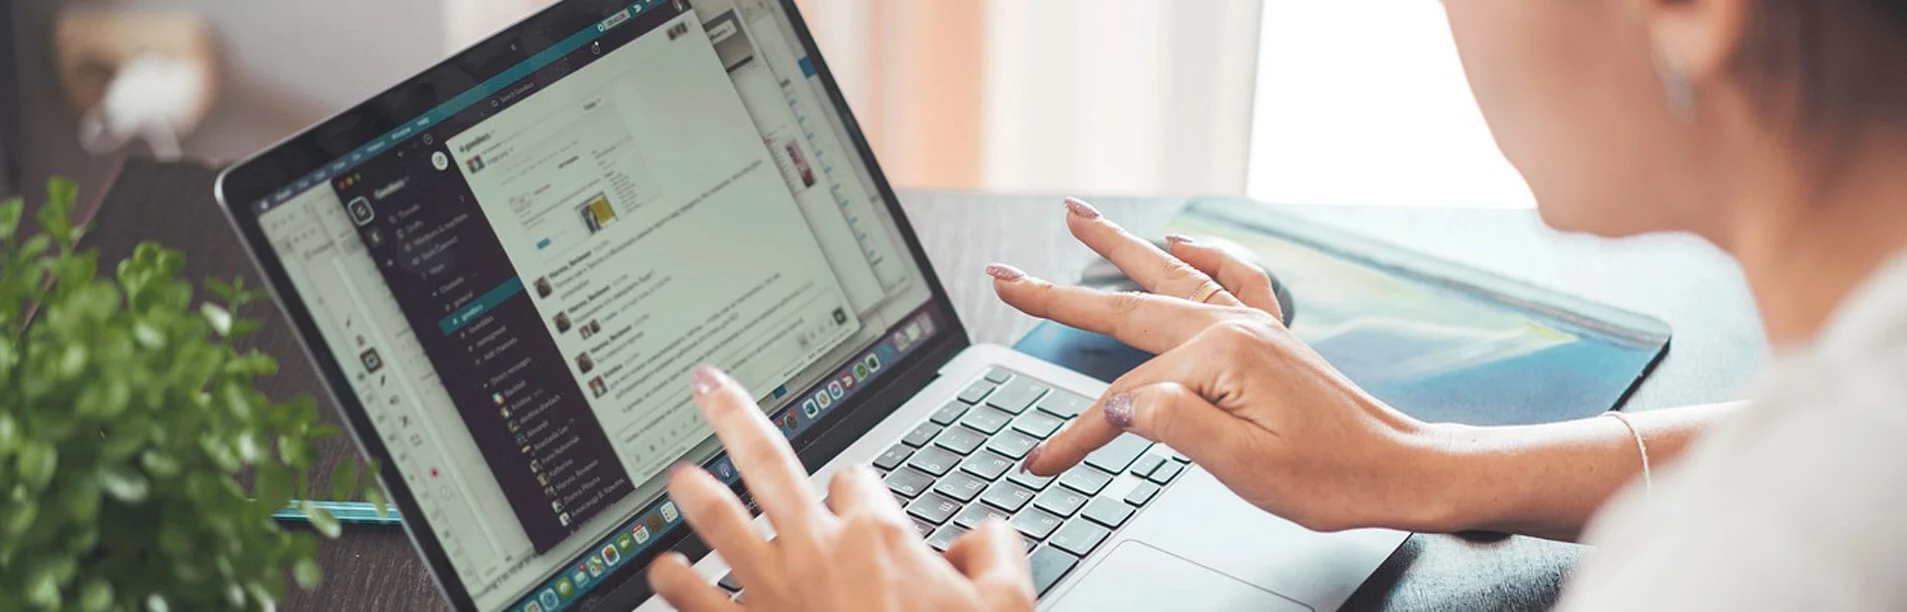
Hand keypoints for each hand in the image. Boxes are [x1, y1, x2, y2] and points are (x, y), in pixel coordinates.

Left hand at [646, 367, 1034, 611]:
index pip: (859, 480)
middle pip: (767, 463)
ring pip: (719, 523)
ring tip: (678, 477)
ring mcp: (774, 592)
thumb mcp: (1006, 605)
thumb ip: (1000, 554)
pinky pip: (699, 602)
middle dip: (735, 418)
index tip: (867, 510)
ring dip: (695, 495)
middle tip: (708, 388)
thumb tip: (989, 534)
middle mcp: (816, 551)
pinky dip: (675, 583)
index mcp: (877, 536)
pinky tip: (663, 570)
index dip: (863, 491)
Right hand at [989, 198, 1455, 532]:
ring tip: (1076, 215)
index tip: (1041, 462)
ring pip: (1168, 276)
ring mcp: (1254, 324)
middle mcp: (1234, 327)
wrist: (1400, 470)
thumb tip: (1120, 402)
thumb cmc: (1331, 478)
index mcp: (1222, 359)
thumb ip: (1175, 426)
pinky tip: (1181, 241)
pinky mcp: (1271, 334)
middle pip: (1127, 310)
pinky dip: (1202, 255)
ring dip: (1117, 247)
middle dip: (1059, 295)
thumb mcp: (1245, 466)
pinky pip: (1231, 277)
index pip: (1124, 400)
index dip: (1076, 435)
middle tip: (1005, 275)